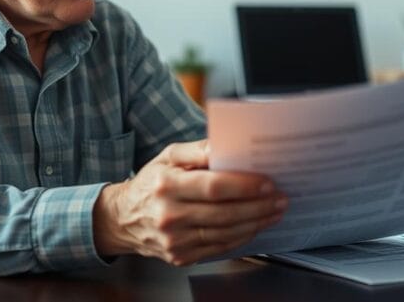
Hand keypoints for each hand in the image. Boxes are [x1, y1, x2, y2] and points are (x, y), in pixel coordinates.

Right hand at [93, 139, 286, 265]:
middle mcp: (169, 215)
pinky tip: (254, 226)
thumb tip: (226, 146)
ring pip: (225, 234)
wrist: (123, 218)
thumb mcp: (168, 156)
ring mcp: (174, 240)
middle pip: (224, 213)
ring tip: (274, 212)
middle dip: (257, 206)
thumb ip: (197, 149)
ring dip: (255, 223)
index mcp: (166, 185)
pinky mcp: (180, 256)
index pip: (213, 187)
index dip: (244, 186)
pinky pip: (218, 248)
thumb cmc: (151, 183)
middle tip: (280, 198)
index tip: (267, 183)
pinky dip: (241, 238)